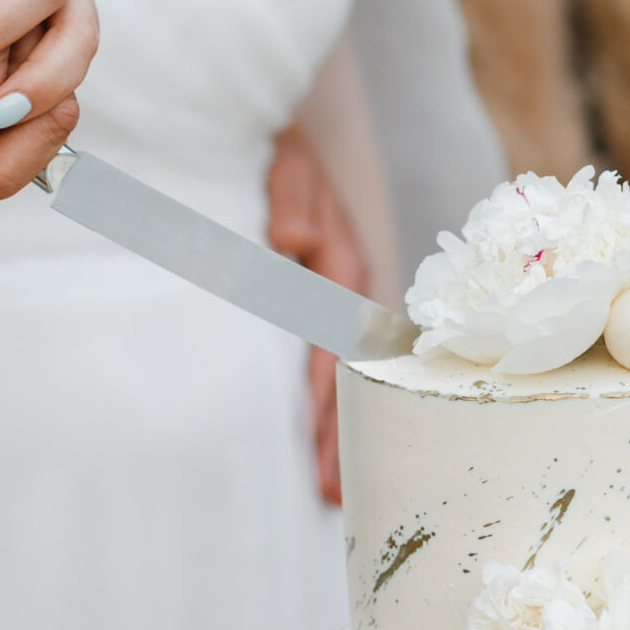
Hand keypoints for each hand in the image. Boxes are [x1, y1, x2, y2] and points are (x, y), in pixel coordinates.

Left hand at [267, 122, 367, 504]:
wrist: (283, 137)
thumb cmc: (283, 151)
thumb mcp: (288, 163)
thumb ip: (293, 199)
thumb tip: (293, 242)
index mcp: (340, 263)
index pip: (336, 341)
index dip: (326, 391)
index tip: (313, 437)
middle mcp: (344, 292)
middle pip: (347, 374)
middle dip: (338, 433)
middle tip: (326, 493)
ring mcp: (332, 303)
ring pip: (340, 378)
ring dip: (334, 433)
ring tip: (326, 492)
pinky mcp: (319, 305)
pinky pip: (327, 365)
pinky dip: (325, 408)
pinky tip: (319, 448)